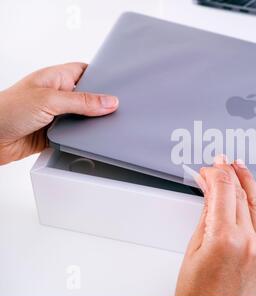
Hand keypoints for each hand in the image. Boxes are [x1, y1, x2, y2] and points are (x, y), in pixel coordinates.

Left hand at [0, 62, 118, 164]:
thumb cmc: (6, 109)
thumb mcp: (49, 100)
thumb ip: (82, 101)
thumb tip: (109, 101)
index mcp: (56, 77)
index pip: (87, 71)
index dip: (104, 76)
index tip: (121, 84)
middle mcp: (58, 95)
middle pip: (89, 98)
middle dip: (103, 104)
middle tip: (120, 109)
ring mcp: (57, 115)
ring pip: (85, 119)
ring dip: (94, 124)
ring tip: (109, 126)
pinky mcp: (56, 134)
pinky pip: (77, 136)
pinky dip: (85, 139)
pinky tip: (93, 140)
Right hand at [175, 156, 255, 295]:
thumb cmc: (198, 293)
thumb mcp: (194, 248)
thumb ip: (206, 215)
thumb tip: (210, 190)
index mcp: (223, 239)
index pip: (223, 191)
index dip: (216, 173)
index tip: (212, 167)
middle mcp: (248, 242)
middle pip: (240, 194)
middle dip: (229, 174)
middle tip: (221, 164)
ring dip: (248, 183)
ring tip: (240, 169)